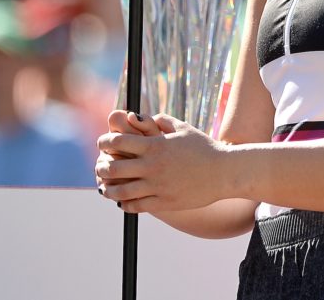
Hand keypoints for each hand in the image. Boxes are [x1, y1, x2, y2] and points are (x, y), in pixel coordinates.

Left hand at [95, 114, 227, 213]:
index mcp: (156, 146)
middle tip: (100, 166)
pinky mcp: (164, 202)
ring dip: (108, 189)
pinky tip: (123, 200)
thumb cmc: (204, 148)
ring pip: (120, 191)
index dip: (105, 141)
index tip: (103, 143)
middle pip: (113, 167)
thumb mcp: (184, 128)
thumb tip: (144, 117)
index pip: (118, 141)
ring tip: (105, 187)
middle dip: (101, 166)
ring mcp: (157, 186)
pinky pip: (135, 206)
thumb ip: (162, 121)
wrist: (224, 172)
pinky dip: (124, 204)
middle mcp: (153, 166)